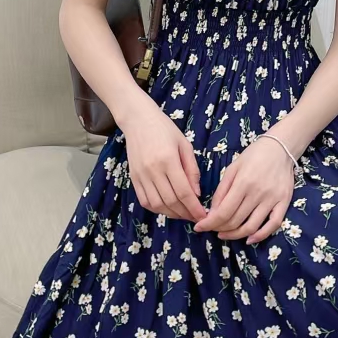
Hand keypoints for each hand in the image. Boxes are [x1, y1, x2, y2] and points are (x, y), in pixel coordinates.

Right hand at [123, 99, 207, 223]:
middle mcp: (153, 170)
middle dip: (185, 213)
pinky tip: (167, 208)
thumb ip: (192, 170)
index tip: (203, 216)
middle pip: (171, 201)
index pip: (183, 192)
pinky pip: (144, 201)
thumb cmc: (165, 129)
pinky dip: (157, 209)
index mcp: (168, 160)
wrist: (138, 120)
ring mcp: (141, 176)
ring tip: (183, 214)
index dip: (194, 208)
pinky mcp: (133, 178)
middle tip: (196, 217)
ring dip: (172, 214)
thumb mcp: (185, 145)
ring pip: (157, 205)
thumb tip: (197, 193)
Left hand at [193, 133, 296, 243]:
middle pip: (235, 221)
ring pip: (252, 227)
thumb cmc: (253, 156)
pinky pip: (273, 225)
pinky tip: (249, 239)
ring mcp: (273, 200)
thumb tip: (212, 212)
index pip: (223, 212)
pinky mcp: (284, 202)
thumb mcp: (232, 168)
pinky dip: (261, 235)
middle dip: (219, 228)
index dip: (209, 224)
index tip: (199, 227)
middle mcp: (258, 193)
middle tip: (212, 229)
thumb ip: (222, 190)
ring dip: (235, 235)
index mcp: (243, 183)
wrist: (281, 147)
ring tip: (225, 234)